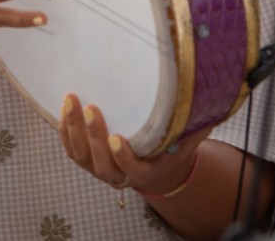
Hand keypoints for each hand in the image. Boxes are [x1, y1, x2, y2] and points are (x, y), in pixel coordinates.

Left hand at [58, 93, 211, 195]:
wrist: (155, 166)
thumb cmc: (171, 148)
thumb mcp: (187, 139)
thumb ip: (195, 125)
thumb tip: (210, 99)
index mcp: (145, 171)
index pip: (131, 170)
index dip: (123, 158)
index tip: (118, 139)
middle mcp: (119, 175)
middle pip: (100, 162)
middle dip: (93, 135)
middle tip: (91, 108)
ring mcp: (100, 168)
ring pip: (81, 155)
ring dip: (74, 130)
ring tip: (72, 101)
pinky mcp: (86, 159)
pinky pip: (70, 149)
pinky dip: (65, 131)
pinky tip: (64, 110)